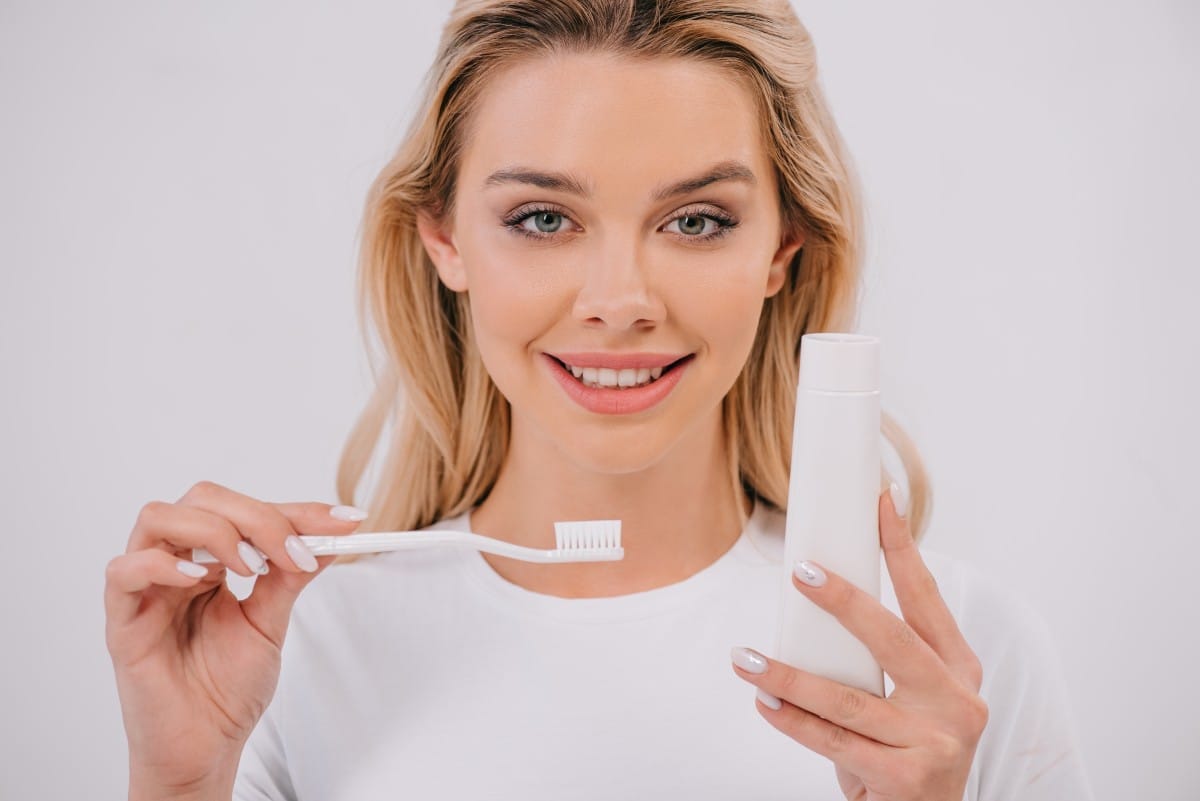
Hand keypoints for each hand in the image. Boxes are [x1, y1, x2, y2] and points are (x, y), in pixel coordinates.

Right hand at [104, 480, 366, 794]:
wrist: (205, 747)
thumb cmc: (228, 687)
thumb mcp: (271, 621)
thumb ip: (292, 575)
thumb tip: (333, 534)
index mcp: (211, 560)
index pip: (247, 511)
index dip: (297, 511)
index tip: (346, 522)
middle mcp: (175, 563)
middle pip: (203, 499)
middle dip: (258, 517)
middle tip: (295, 552)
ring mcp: (146, 588)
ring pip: (159, 517)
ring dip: (213, 531)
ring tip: (248, 569)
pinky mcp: (122, 620)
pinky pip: (123, 570)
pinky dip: (161, 564)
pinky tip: (197, 580)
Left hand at [731, 485, 987, 800]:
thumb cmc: (911, 747)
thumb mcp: (913, 697)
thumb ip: (882, 656)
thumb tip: (814, 595)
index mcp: (959, 668)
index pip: (927, 597)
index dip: (902, 547)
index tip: (879, 502)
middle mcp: (957, 701)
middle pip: (892, 638)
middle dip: (843, 600)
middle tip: (799, 572)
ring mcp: (936, 742)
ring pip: (848, 699)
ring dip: (788, 676)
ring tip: (745, 658)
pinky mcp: (908, 778)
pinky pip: (835, 742)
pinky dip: (794, 721)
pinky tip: (765, 703)